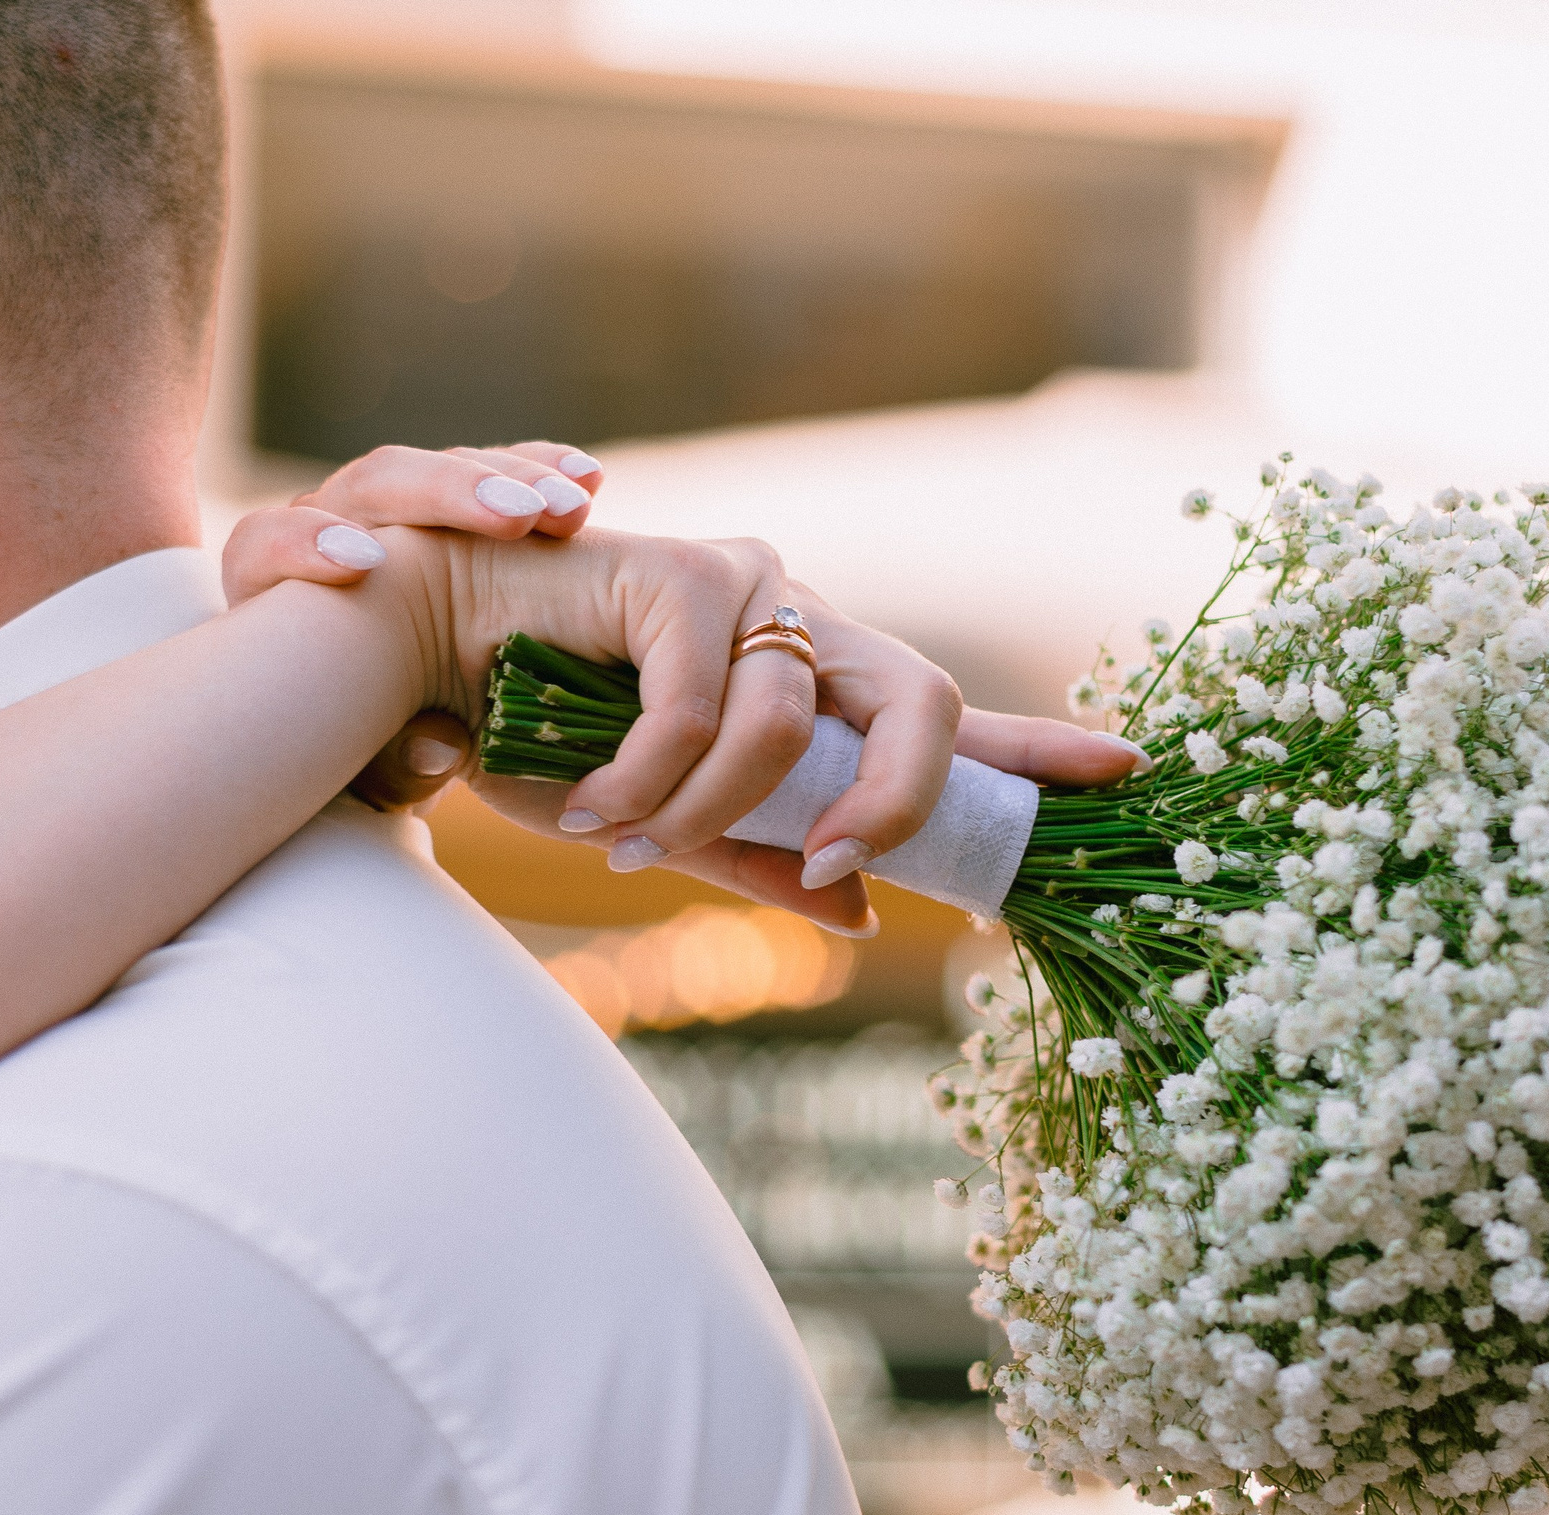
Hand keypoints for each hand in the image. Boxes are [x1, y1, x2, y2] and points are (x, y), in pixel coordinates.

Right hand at [224, 471, 1151, 934]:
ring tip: (619, 834)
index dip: (1038, 745)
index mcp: (816, 691)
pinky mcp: (687, 573)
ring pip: (798, 729)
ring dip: (708, 812)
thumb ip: (765, 860)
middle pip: (928, 704)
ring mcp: (753, 588)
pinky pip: (708, 714)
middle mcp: (804, 626)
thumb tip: (863, 908)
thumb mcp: (668, 823)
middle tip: (841, 861)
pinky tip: (589, 796)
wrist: (418, 671)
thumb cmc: (539, 740)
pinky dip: (650, 778)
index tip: (1130, 766)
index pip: (949, 718)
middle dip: (904, 799)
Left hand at [239, 441, 609, 812]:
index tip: (363, 563)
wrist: (420, 737)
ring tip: (573, 513)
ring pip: (446, 468)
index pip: (270, 543)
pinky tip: (590, 485)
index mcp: (281, 592)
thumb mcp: (380, 778)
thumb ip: (398, 769)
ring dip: (512, 480)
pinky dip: (547, 473)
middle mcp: (335, 531)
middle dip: (447, 494)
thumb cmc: (377, 759)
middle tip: (516, 520)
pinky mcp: (469, 506)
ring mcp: (404, 513)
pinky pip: (508, 473)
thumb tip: (440, 745)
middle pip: (376, 482)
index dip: (305, 543)